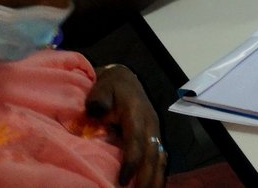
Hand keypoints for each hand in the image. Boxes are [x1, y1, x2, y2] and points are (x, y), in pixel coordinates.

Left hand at [86, 64, 166, 187]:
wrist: (122, 80)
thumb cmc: (109, 87)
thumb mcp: (102, 87)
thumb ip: (99, 98)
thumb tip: (97, 110)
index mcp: (137, 113)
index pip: (137, 140)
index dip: (132, 161)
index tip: (122, 180)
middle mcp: (150, 124)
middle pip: (152, 154)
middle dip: (146, 177)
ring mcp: (154, 131)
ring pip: (159, 158)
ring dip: (155, 178)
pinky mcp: (154, 137)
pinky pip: (160, 157)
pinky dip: (158, 173)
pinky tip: (154, 186)